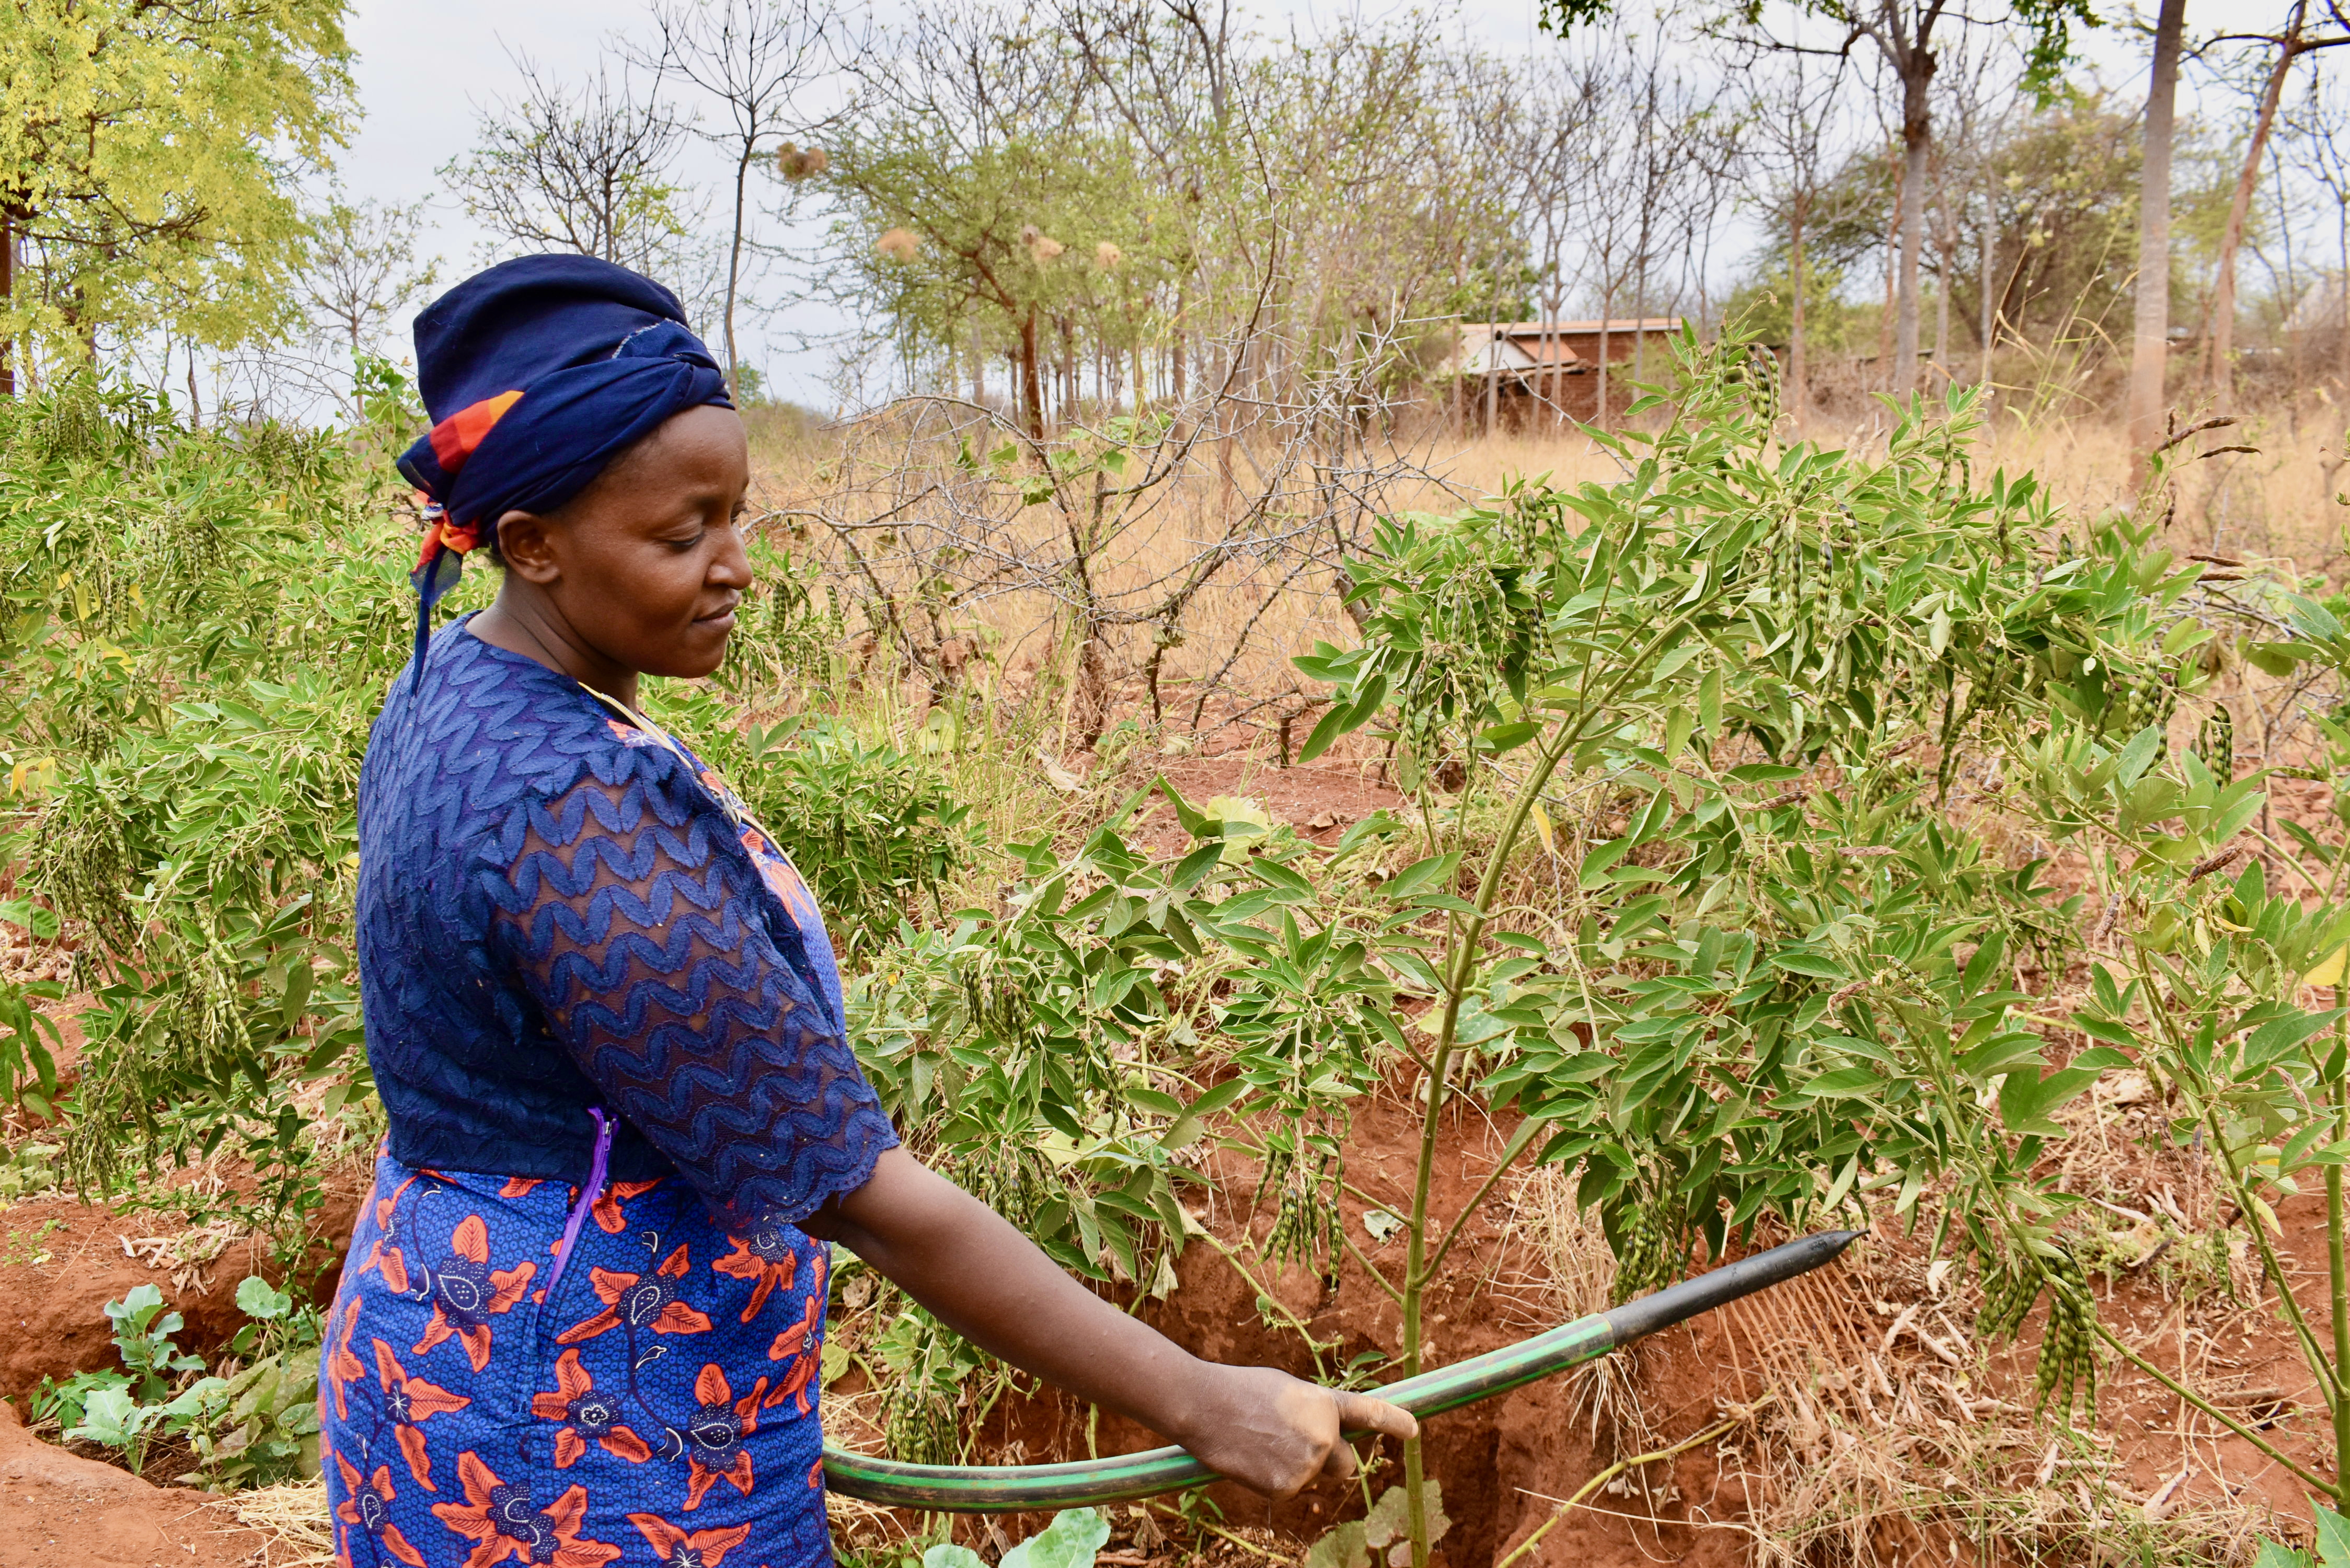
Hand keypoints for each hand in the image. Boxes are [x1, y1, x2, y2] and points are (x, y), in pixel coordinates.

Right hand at [1168, 1364, 1418, 1499]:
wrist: (1204, 1407)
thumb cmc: (1241, 1392)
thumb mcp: (1287, 1392)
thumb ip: (1313, 1412)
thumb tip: (1325, 1434)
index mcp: (1324, 1404)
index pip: (1370, 1414)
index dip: (1395, 1423)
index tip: (1414, 1430)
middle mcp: (1324, 1436)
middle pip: (1345, 1465)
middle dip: (1329, 1461)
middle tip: (1291, 1444)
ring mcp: (1307, 1465)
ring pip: (1315, 1479)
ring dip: (1296, 1469)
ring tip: (1262, 1444)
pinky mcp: (1287, 1488)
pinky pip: (1291, 1490)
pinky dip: (1275, 1481)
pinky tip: (1254, 1460)